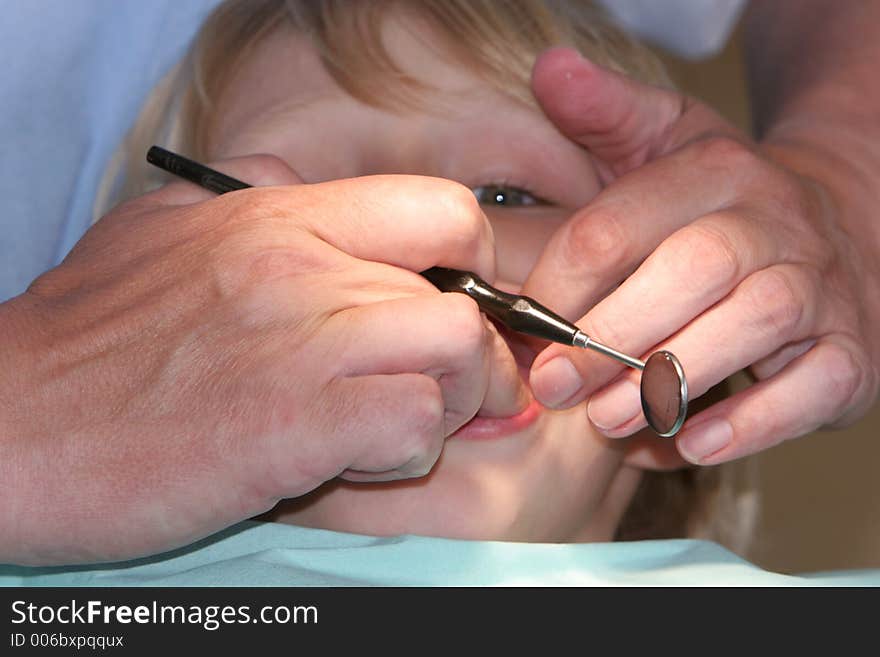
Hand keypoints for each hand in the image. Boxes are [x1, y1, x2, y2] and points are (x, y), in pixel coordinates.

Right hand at [0, 156, 526, 563]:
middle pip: (462, 297)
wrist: (12, 428)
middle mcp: (302, 265)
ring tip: (390, 426)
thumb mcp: (163, 233)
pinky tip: (355, 460)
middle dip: (469, 357)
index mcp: (281, 217)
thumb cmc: (89, 341)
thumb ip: (245, 201)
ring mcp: (301, 341)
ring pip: (458, 350)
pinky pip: (415, 422)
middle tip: (433, 390)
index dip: (470, 264)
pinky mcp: (293, 424)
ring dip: (445, 403)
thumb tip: (304, 191)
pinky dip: (406, 452)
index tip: (453, 308)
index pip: (441, 210)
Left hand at [524, 49, 878, 467]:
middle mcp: (776, 220)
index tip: (526, 327)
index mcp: (715, 169)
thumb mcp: (666, 142)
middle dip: (611, 336)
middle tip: (554, 387)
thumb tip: (549, 68)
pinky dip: (754, 421)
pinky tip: (694, 442)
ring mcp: (820, 286)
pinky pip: (813, 385)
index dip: (562, 285)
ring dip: (672, 379)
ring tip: (607, 419)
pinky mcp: (850, 350)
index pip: (619, 224)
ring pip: (754, 323)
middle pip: (692, 270)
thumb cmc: (721, 204)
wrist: (836, 230)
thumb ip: (605, 112)